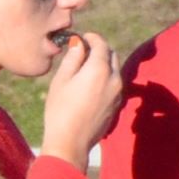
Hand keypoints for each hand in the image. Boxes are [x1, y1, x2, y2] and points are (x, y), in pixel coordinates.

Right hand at [39, 30, 121, 165]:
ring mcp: (118, 94)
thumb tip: (79, 43)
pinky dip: (106, 77)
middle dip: (99, 49)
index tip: (82, 37)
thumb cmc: (60, 109)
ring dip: (103, 63)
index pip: (101, 44)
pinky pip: (115, 83)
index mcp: (100, 70)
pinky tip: (90, 82)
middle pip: (112, 55)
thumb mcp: (62, 79)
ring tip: (84, 67)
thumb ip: (74, 58)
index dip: (92, 38)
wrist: (71, 141)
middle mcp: (114, 80)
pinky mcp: (117, 105)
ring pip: (115, 70)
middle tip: (83, 50)